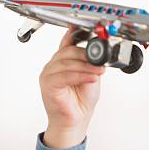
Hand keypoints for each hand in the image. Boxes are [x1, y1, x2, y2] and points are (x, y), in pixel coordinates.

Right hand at [39, 27, 105, 147]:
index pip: (67, 42)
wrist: (75, 121)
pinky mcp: (48, 85)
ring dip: (85, 66)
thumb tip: (98, 52)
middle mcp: (53, 66)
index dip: (74, 33)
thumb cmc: (81, 101)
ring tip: (98, 71)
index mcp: (61, 61)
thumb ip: (90, 63)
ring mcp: (48, 75)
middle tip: (100, 61)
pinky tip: (91, 78)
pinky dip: (80, 76)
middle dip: (86, 55)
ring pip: (66, 63)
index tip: (85, 28)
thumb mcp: (90, 75)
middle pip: (67, 52)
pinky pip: (64, 76)